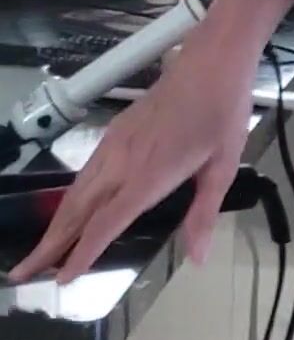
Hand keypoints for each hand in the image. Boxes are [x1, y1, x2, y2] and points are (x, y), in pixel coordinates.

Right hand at [7, 34, 261, 285]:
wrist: (211, 61)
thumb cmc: (222, 113)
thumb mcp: (223, 168)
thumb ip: (203, 215)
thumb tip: (197, 258)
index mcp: (148, 175)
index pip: (104, 224)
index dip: (80, 254)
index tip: (61, 278)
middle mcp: (122, 162)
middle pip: (76, 211)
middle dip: (48, 244)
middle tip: (24, 272)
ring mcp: (114, 144)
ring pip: (76, 191)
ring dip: (56, 223)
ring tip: (41, 250)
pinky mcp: (115, 132)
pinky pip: (85, 173)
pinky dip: (72, 199)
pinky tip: (71, 211)